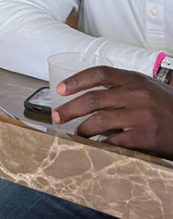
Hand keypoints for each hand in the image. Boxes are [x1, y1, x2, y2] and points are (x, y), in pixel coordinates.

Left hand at [52, 66, 172, 157]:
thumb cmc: (166, 107)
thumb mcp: (147, 89)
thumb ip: (122, 89)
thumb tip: (85, 97)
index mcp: (135, 79)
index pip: (99, 73)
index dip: (76, 80)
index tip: (60, 88)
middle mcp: (137, 94)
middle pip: (93, 99)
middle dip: (70, 109)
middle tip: (57, 116)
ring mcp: (142, 115)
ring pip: (99, 121)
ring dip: (82, 129)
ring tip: (76, 134)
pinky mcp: (145, 137)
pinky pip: (114, 140)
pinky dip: (100, 143)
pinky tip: (95, 145)